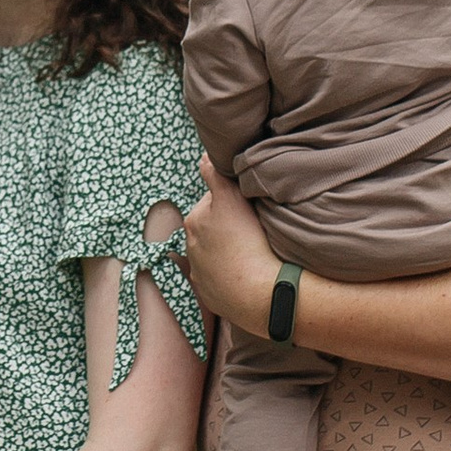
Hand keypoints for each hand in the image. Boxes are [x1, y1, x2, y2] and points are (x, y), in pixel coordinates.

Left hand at [183, 160, 282, 337]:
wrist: (260, 293)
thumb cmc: (248, 242)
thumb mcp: (231, 199)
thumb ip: (215, 175)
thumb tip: (203, 157)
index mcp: (194, 221)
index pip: (214, 201)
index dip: (233, 201)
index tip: (249, 209)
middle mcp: (190, 247)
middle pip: (213, 227)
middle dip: (228, 226)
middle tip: (252, 230)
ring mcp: (199, 273)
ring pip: (215, 252)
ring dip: (229, 250)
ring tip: (251, 252)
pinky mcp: (210, 293)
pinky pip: (220, 278)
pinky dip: (230, 274)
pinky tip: (246, 272)